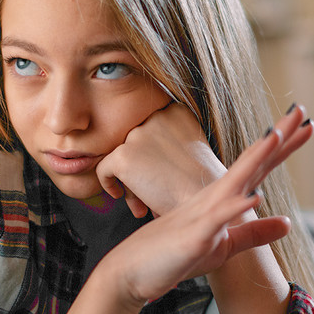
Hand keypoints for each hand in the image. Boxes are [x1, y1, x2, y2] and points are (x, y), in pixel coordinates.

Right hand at [95, 106, 313, 308]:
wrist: (131, 272)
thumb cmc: (174, 256)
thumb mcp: (224, 246)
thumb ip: (255, 233)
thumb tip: (288, 222)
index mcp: (223, 199)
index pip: (259, 167)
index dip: (283, 146)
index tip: (306, 125)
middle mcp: (214, 199)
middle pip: (252, 162)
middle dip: (277, 137)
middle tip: (302, 110)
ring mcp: (203, 215)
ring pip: (234, 181)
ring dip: (256, 158)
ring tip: (278, 135)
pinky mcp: (193, 237)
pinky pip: (216, 219)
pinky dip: (234, 207)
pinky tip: (254, 196)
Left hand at [96, 103, 226, 217]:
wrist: (209, 203)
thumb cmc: (203, 186)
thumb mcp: (191, 150)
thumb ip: (165, 143)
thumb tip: (137, 153)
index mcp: (176, 111)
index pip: (149, 129)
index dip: (151, 155)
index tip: (161, 175)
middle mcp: (156, 116)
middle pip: (134, 142)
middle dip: (141, 169)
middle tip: (152, 191)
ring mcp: (138, 134)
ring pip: (121, 157)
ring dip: (130, 181)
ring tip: (143, 202)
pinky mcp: (124, 155)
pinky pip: (104, 168)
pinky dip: (108, 183)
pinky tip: (119, 195)